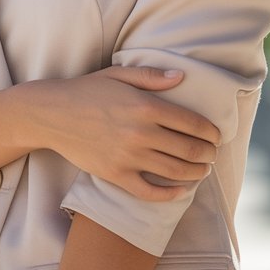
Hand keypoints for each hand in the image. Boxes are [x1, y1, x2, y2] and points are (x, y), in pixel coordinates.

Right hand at [24, 67, 219, 201]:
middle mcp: (141, 133)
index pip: (191, 122)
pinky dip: (170, 194)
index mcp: (146, 106)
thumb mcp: (119, 75)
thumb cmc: (87, 91)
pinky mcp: (116, 175)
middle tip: (213, 154)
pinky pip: (150, 192)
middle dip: (208, 154)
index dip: (210, 132)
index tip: (216, 136)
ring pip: (174, 171)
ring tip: (202, 170)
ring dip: (196, 173)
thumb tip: (181, 76)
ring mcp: (128, 157)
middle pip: (188, 149)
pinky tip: (181, 191)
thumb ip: (152, 76)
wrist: (52, 114)